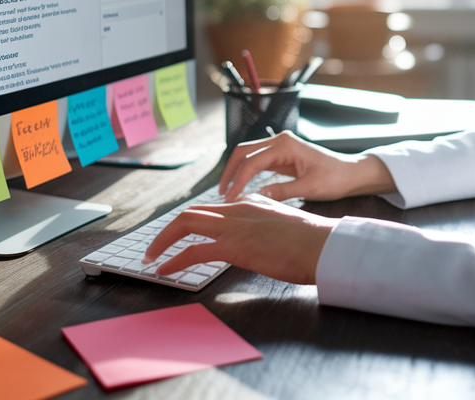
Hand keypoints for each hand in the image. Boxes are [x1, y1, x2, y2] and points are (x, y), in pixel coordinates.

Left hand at [143, 196, 337, 283]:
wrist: (324, 245)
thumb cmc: (312, 241)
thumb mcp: (284, 225)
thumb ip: (267, 225)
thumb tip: (260, 239)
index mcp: (251, 203)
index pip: (212, 208)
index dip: (192, 221)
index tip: (181, 235)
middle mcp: (238, 209)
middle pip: (191, 212)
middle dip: (168, 230)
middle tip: (155, 247)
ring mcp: (234, 226)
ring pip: (185, 224)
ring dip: (163, 242)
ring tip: (151, 258)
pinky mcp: (234, 247)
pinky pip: (194, 252)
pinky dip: (174, 260)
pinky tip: (165, 271)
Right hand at [219, 129, 395, 201]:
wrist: (351, 173)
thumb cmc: (335, 179)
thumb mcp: (308, 189)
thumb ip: (280, 192)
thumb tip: (254, 197)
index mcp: (286, 145)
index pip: (252, 162)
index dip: (238, 181)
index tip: (230, 199)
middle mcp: (280, 140)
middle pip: (243, 152)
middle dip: (230, 172)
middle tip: (222, 194)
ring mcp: (280, 146)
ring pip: (248, 155)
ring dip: (236, 172)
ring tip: (228, 193)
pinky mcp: (281, 154)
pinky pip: (257, 161)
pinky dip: (246, 173)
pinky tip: (241, 187)